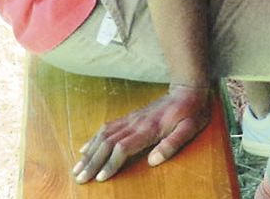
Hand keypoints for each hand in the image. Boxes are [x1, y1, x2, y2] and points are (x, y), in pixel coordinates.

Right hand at [72, 83, 211, 182]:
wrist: (188, 89)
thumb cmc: (192, 111)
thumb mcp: (190, 128)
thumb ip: (172, 144)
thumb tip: (153, 161)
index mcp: (149, 129)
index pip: (122, 147)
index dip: (110, 164)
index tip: (101, 179)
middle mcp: (135, 123)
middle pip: (107, 143)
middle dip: (92, 162)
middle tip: (80, 179)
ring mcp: (131, 119)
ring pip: (103, 135)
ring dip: (89, 153)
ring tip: (77, 168)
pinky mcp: (130, 117)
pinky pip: (107, 128)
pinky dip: (93, 139)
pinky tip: (84, 149)